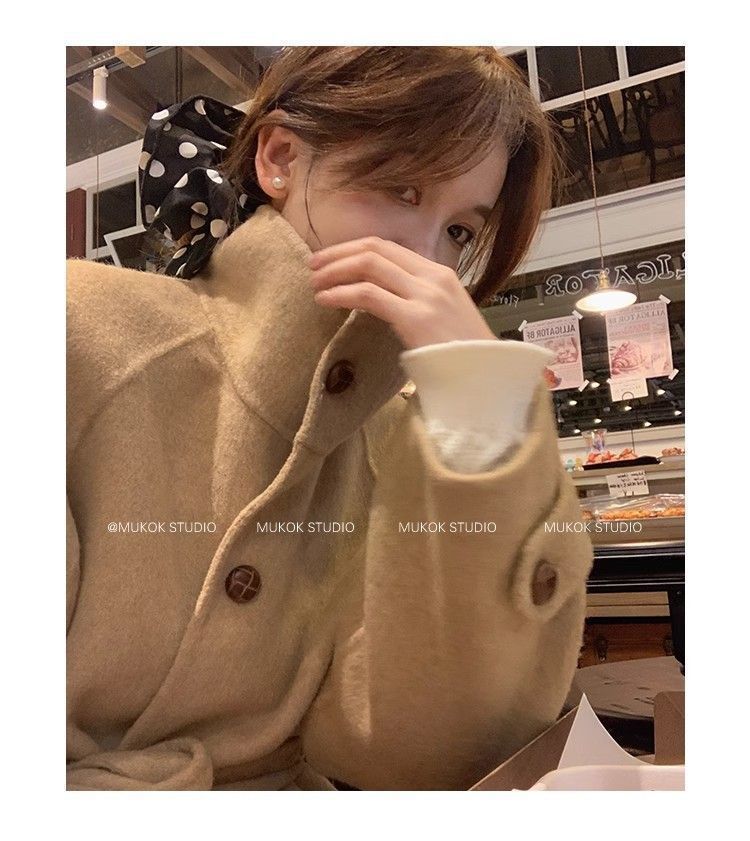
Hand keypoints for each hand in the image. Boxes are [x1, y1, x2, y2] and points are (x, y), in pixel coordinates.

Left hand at [307, 236, 497, 350]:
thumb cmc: (462, 355)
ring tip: (314, 283)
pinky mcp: (415, 318)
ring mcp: (425, 296)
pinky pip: (368, 295)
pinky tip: (325, 300)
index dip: (354, 248)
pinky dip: (341, 293)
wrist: (486, 377)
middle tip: (313, 265)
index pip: (389, 247)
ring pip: (369, 266)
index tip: (331, 257)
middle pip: (375, 249)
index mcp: (440, 273)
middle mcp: (433, 277)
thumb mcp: (442, 316)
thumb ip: (415, 300)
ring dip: (335, 271)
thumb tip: (380, 297)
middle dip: (338, 254)